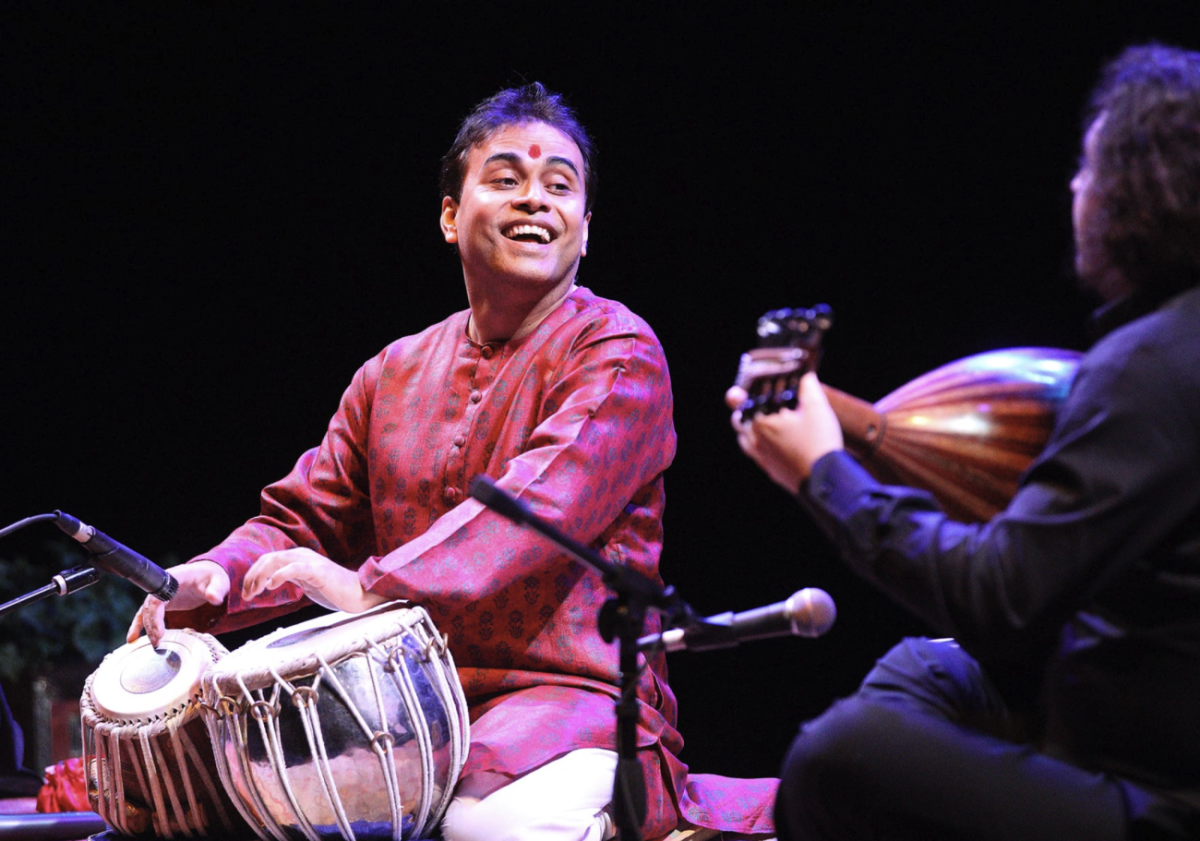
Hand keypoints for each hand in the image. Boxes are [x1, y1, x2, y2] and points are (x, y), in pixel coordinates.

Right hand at [127, 560, 229, 646]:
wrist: (209, 573)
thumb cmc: (212, 576)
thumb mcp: (219, 582)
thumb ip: (216, 590)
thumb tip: (214, 599)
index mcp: (174, 578)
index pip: (158, 598)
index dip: (155, 615)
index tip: (159, 632)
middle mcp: (163, 586)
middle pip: (150, 607)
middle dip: (151, 626)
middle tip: (157, 642)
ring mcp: (161, 594)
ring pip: (146, 612)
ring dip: (147, 628)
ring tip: (154, 644)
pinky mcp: (162, 602)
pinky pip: (147, 614)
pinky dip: (139, 625)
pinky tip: (132, 638)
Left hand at [241, 547, 387, 614]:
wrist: (359, 593)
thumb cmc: (335, 590)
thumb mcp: (307, 582)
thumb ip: (292, 578)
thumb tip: (270, 582)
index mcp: (299, 558)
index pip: (268, 560)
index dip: (253, 574)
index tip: (247, 592)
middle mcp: (302, 555)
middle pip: (268, 558)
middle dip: (252, 576)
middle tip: (246, 595)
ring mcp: (310, 562)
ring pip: (276, 561)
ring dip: (260, 577)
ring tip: (255, 592)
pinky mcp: (317, 571)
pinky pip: (293, 569)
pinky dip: (279, 575)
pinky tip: (271, 586)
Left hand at [727, 371, 844, 491]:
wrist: (826, 480)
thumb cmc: (819, 442)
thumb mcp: (817, 408)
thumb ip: (809, 387)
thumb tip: (805, 375)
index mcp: (761, 422)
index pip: (743, 403)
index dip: (744, 394)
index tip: (747, 389)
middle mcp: (756, 441)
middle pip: (740, 421)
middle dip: (745, 410)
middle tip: (755, 403)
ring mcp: (762, 459)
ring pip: (744, 440)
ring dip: (748, 429)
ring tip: (759, 422)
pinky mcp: (772, 472)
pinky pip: (756, 456)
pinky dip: (757, 447)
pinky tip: (770, 444)